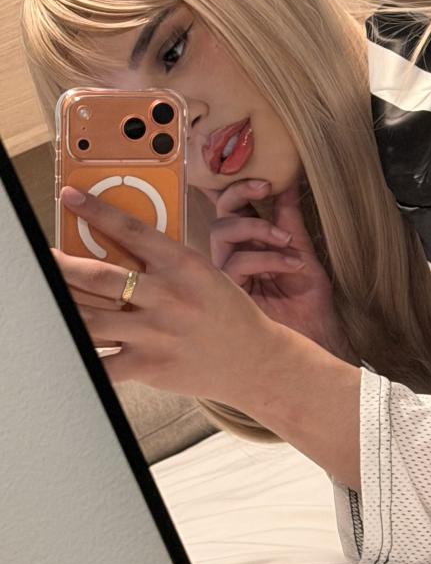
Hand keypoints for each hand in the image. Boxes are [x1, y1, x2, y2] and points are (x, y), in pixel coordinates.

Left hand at [51, 185, 287, 404]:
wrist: (254, 359)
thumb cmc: (225, 312)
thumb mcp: (202, 274)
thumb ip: (163, 264)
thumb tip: (115, 251)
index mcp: (182, 265)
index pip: (132, 230)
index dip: (97, 211)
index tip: (71, 197)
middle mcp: (166, 296)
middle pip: (99, 275)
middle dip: (62, 264)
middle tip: (43, 255)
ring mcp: (155, 333)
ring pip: (91, 317)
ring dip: (62, 303)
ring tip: (45, 293)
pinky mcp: (148, 365)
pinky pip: (102, 362)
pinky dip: (80, 354)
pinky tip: (63, 342)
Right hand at [199, 177, 353, 361]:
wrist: (315, 335)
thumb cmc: (308, 300)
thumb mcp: (301, 249)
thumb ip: (289, 218)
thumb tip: (287, 180)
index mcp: (249, 244)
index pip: (232, 207)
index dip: (233, 185)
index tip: (261, 172)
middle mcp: (232, 257)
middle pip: (220, 213)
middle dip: (240, 192)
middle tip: (266, 187)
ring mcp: (226, 275)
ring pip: (222, 232)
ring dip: (257, 227)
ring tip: (287, 241)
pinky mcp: (226, 293)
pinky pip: (237, 262)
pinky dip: (268, 258)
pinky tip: (292, 266)